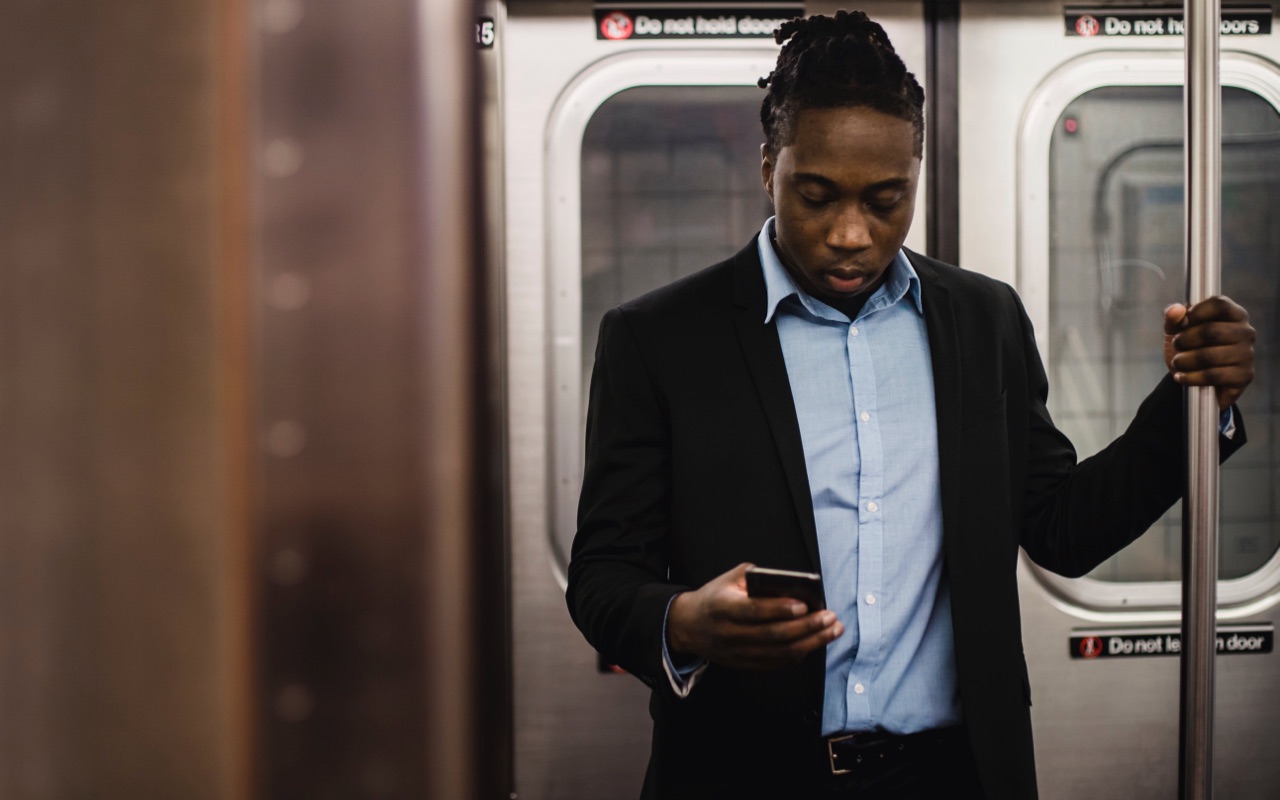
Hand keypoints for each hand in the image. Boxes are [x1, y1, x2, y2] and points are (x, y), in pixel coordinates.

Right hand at [666, 563, 841, 669]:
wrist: (690, 627)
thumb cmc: (715, 598)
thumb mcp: (727, 579)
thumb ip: (754, 576)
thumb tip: (787, 582)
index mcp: (724, 608)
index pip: (754, 611)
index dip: (780, 609)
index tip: (804, 604)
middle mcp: (731, 634)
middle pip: (774, 635)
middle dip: (806, 626)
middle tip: (829, 617)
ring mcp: (739, 653)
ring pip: (780, 653)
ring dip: (811, 642)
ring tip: (832, 629)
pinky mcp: (746, 664)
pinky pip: (777, 663)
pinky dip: (800, 653)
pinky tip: (816, 642)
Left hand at [1164, 297, 1254, 409]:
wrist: (1196, 378)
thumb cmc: (1190, 347)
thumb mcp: (1177, 330)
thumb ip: (1173, 318)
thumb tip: (1175, 310)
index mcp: (1234, 314)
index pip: (1219, 304)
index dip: (1196, 312)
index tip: (1183, 323)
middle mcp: (1246, 332)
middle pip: (1210, 331)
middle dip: (1184, 340)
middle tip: (1177, 345)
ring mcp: (1247, 354)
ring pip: (1209, 356)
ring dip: (1184, 361)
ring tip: (1178, 362)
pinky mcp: (1244, 376)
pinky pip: (1213, 376)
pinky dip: (1191, 378)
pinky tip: (1181, 377)